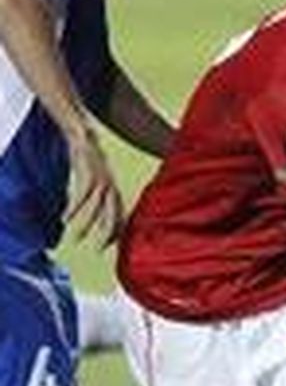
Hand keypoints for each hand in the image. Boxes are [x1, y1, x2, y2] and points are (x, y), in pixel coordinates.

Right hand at [64, 127, 123, 248]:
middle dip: (106, 233)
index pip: (120, 215)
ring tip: (75, 239)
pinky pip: (82, 193)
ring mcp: (101, 178)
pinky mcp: (88, 171)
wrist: (84, 135)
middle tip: (97, 251)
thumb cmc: (90, 161)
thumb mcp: (99, 180)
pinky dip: (74, 207)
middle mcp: (111, 186)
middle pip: (112, 214)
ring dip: (85, 224)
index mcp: (115, 190)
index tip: (108, 246)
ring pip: (96, 206)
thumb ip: (100, 198)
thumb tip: (97, 217)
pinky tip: (66, 218)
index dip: (116, 231)